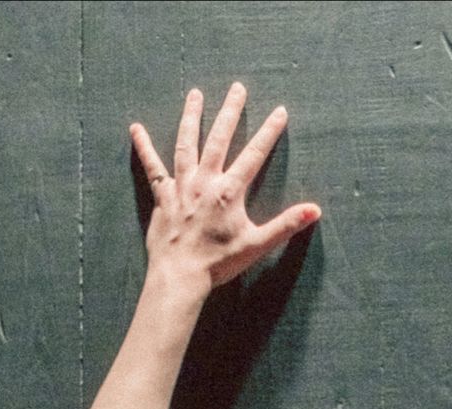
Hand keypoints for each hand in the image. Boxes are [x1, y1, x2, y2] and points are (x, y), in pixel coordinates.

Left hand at [131, 83, 320, 292]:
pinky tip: (135, 128)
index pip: (254, 154)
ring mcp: (182, 186)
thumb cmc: (218, 263)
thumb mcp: (257, 245)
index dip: (269, 131)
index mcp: (229, 191)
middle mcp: (205, 181)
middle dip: (230, 112)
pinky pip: (152, 167)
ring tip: (195, 94)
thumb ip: (286, 225)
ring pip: (187, 143)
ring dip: (191, 117)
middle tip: (237, 88)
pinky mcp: (163, 197)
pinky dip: (144, 147)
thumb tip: (315, 211)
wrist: (181, 277)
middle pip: (219, 138)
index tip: (279, 111)